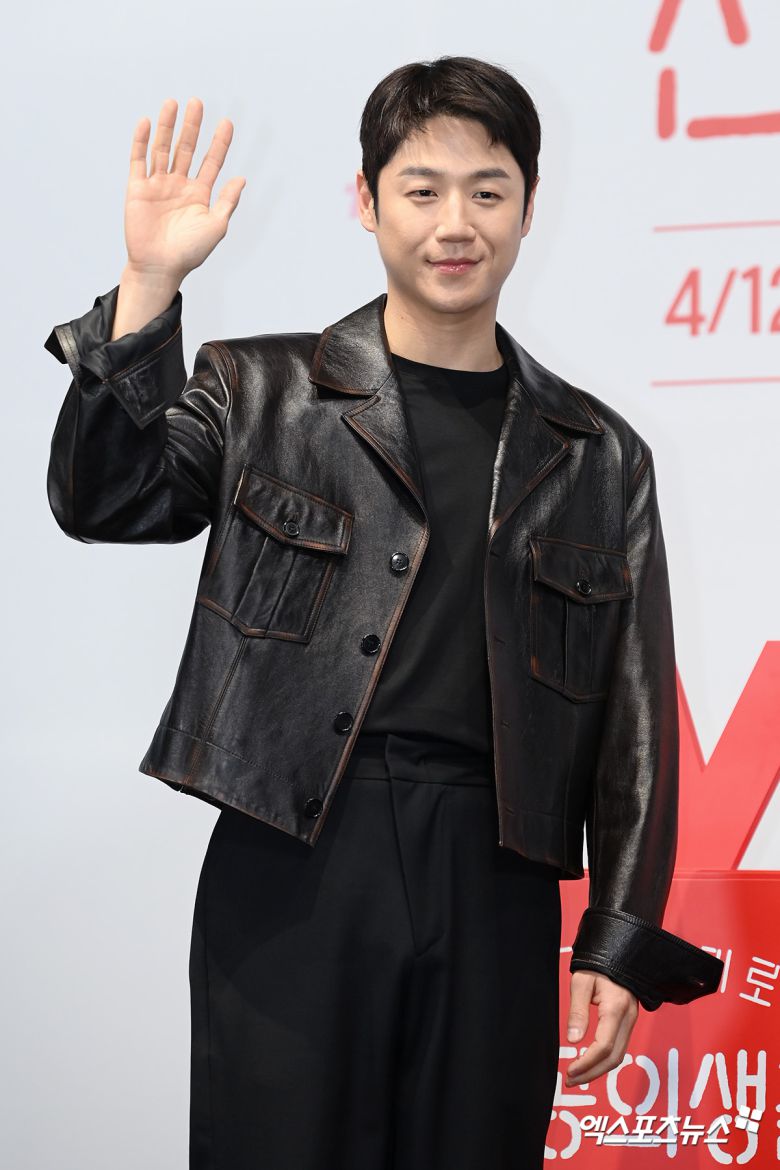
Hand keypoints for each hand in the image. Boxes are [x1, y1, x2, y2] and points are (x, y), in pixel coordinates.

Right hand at [122, 97, 245, 283]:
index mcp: (199, 194)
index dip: (219, 143)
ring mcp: (158, 185)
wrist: (160, 267)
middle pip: (186, 148)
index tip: (227, 123)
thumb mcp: (216, 226)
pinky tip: (147, 123)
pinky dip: (141, 141)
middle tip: (197, 103)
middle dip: (192, 127)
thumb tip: (242, 179)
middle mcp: (179, 185)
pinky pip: (139, 160)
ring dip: (168, 127)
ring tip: (173, 103)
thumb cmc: (189, 252)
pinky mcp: (138, 188)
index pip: (211, 161)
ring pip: (163, 149)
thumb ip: (227, 201)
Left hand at [564, 970, 638, 1086]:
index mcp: (616, 1008)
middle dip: (592, 1073)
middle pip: (614, 1057)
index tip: (570, 1071)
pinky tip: (590, 1063)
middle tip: (571, 1080)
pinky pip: (620, 1047)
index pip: (604, 1046)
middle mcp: (628, 1018)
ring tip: (577, 1076)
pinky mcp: (629, 1022)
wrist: (618, 954)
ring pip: (619, 1056)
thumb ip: (577, 1012)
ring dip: (598, 1070)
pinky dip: (605, 1060)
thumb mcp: (581, 983)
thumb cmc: (597, 966)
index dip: (587, 1063)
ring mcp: (631, 1021)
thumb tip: (572, 1040)